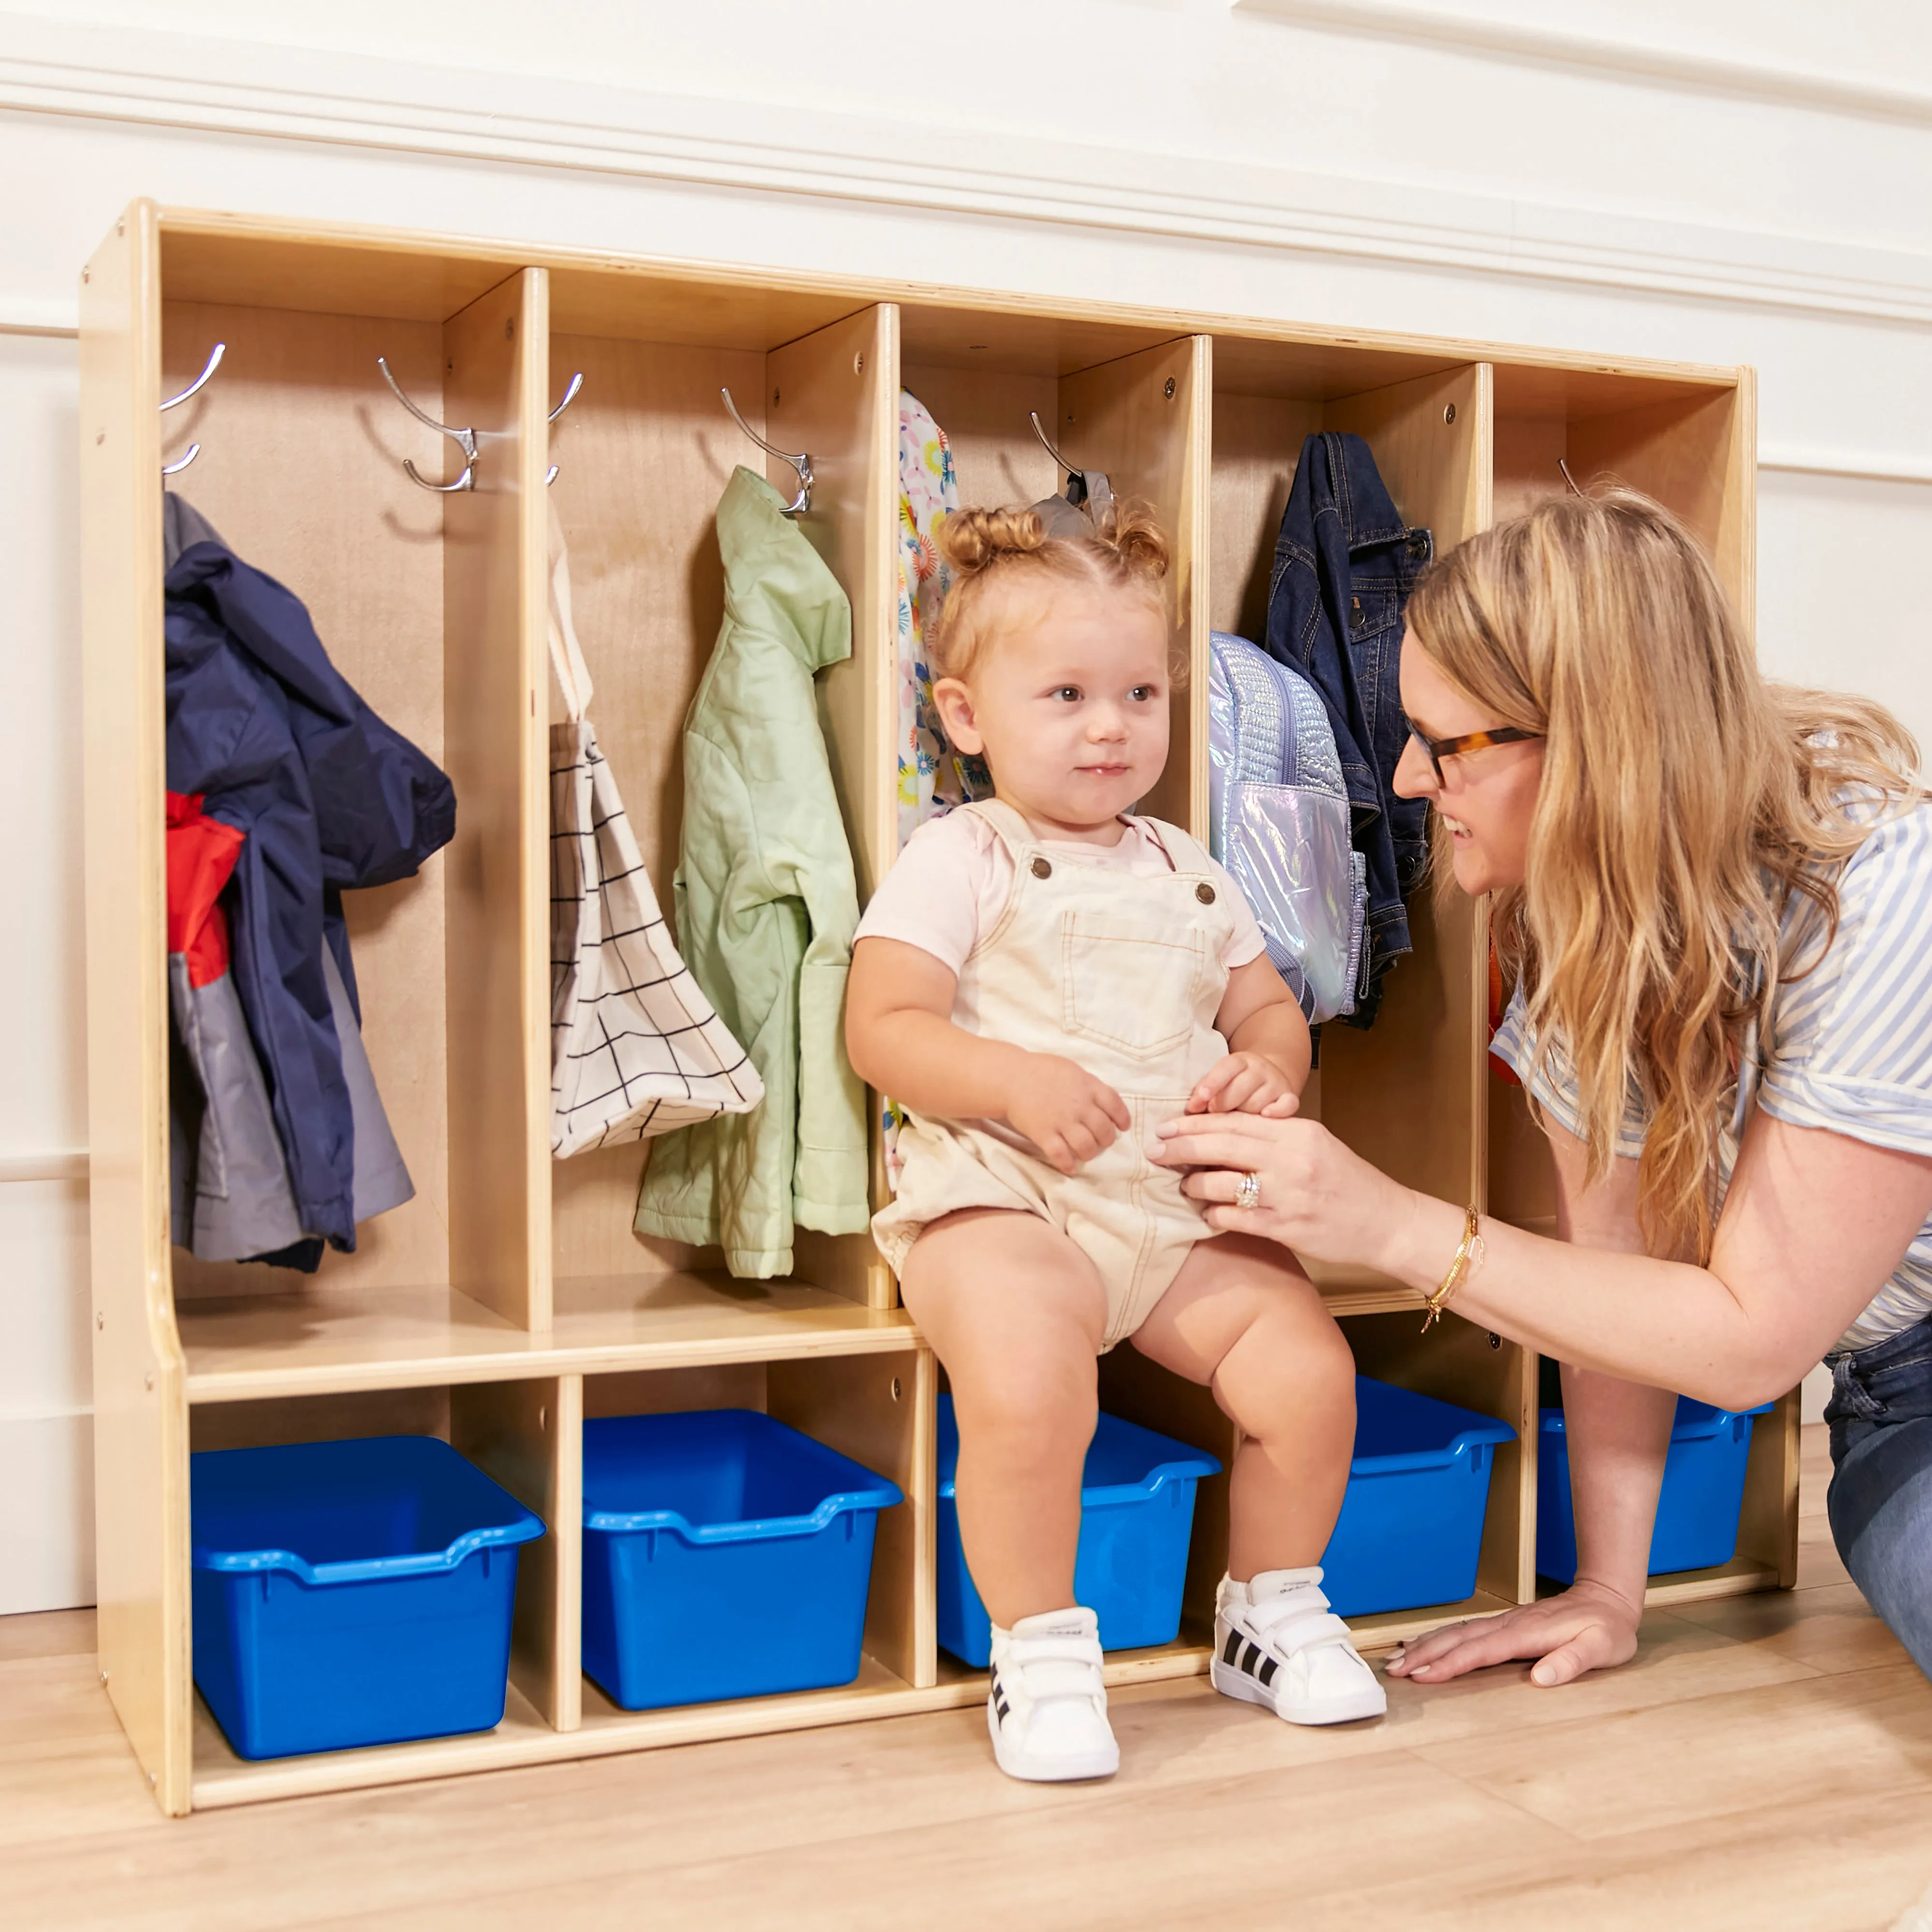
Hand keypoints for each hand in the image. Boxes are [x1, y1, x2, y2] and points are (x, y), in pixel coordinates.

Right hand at [1005, 1053, 1130, 1174]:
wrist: (1011, 1077)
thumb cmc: (1042, 1070)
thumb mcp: (1072, 1070)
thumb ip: (1089, 1086)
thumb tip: (1103, 1103)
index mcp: (1088, 1086)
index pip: (1115, 1105)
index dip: (1122, 1118)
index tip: (1123, 1127)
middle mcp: (1079, 1105)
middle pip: (1104, 1131)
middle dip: (1106, 1140)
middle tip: (1101, 1142)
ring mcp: (1062, 1121)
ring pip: (1087, 1147)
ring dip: (1090, 1153)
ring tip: (1085, 1153)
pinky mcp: (1044, 1134)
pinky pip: (1061, 1156)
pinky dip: (1068, 1165)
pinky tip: (1069, 1166)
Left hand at [1148, 1110, 1414, 1266]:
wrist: (1387, 1222)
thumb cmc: (1348, 1181)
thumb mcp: (1316, 1144)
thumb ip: (1275, 1133)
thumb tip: (1225, 1128)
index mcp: (1297, 1132)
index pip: (1235, 1121)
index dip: (1195, 1123)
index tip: (1166, 1126)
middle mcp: (1292, 1159)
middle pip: (1223, 1146)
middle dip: (1182, 1146)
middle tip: (1153, 1149)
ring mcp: (1289, 1195)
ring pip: (1224, 1184)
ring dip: (1195, 1184)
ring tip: (1184, 1185)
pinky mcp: (1288, 1228)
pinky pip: (1237, 1219)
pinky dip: (1216, 1214)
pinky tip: (1208, 1213)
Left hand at [1188, 1051, 1299, 1117]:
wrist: (1268, 1077)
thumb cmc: (1234, 1085)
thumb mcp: (1219, 1081)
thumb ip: (1205, 1092)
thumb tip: (1191, 1108)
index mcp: (1239, 1061)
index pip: (1226, 1068)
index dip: (1211, 1084)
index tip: (1198, 1101)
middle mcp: (1259, 1069)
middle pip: (1240, 1089)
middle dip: (1223, 1104)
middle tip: (1214, 1112)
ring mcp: (1276, 1083)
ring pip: (1257, 1103)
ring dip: (1244, 1114)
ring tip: (1237, 1116)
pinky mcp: (1290, 1097)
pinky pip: (1288, 1105)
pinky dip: (1277, 1111)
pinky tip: (1265, 1115)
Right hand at [1384, 1580, 1642, 1687]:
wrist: (1606, 1598)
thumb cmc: (1607, 1628)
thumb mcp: (1601, 1648)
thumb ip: (1571, 1661)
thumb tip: (1539, 1678)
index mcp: (1527, 1634)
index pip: (1481, 1651)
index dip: (1450, 1663)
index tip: (1422, 1674)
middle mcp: (1508, 1625)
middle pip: (1458, 1639)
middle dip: (1423, 1653)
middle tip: (1394, 1670)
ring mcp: (1503, 1622)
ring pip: (1456, 1632)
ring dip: (1425, 1644)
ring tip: (1396, 1658)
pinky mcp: (1504, 1624)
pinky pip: (1463, 1631)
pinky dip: (1438, 1637)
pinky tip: (1423, 1643)